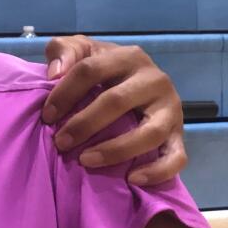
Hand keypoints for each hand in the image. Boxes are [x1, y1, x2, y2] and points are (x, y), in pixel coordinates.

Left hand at [40, 35, 184, 185]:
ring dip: (115, 150)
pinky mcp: (180, 135)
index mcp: (128, 56)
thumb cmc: (101, 68)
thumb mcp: (81, 50)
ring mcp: (172, 109)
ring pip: (149, 132)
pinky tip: (131, 178)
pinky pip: (176, 157)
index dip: (64, 93)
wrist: (137, 82)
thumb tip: (55, 73)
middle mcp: (155, 80)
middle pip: (116, 101)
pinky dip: (156, 171)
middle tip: (61, 143)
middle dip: (84, 124)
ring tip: (86, 160)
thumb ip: (63, 49)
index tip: (46, 116)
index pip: (90, 70)